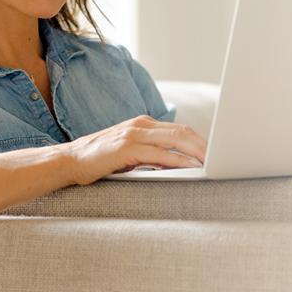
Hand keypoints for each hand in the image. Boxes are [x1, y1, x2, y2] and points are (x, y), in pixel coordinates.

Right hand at [63, 115, 207, 185]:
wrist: (69, 161)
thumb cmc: (100, 161)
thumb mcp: (130, 152)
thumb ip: (152, 154)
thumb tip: (178, 165)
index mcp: (144, 124)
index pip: (180, 129)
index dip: (200, 140)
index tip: (215, 154)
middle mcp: (141, 125)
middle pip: (183, 131)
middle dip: (204, 145)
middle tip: (223, 159)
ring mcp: (134, 134)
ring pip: (175, 139)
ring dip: (197, 152)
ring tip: (213, 164)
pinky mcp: (127, 147)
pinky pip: (160, 154)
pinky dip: (179, 161)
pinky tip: (191, 168)